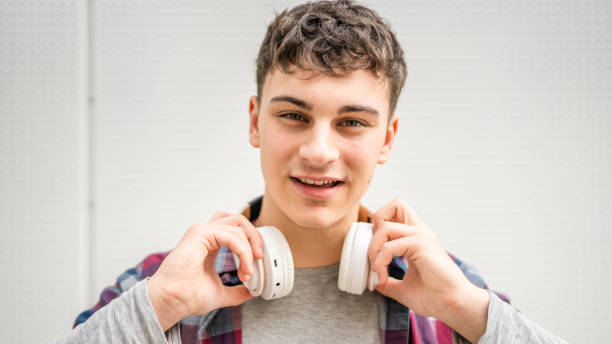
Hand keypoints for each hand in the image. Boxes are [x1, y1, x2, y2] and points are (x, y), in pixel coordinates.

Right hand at [147, 212, 262, 330]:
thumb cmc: (187, 297)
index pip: (236, 229)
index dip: (251, 241)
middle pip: (238, 220)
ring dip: (249, 248)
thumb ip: (236, 291)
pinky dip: (242, 251)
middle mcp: (205, 234)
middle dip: (254, 236)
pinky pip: (231, 235)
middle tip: (259, 257)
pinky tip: (244, 267)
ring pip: (237, 225)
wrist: (172, 302)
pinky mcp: (199, 234)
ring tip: (248, 271)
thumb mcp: (220, 293)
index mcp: (210, 244)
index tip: (257, 263)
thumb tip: (251, 293)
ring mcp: (201, 232)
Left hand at [368, 198, 488, 342]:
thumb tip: (375, 282)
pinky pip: (389, 246)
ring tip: (377, 270)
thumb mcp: (404, 287)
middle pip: (396, 204)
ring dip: (373, 250)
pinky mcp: (421, 245)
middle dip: (376, 224)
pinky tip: (383, 278)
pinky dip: (380, 262)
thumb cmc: (434, 297)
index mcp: (417, 238)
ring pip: (384, 227)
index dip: (380, 225)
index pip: (397, 212)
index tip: (378, 251)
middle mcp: (420, 232)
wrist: (452, 306)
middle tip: (376, 251)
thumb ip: (389, 282)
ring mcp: (422, 236)